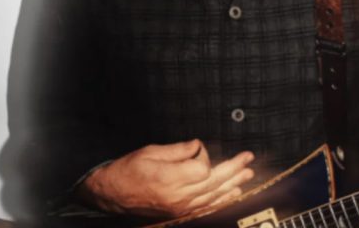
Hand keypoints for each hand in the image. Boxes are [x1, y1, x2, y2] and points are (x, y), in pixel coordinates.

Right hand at [78, 139, 254, 217]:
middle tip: (248, 158)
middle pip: (214, 182)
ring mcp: (180, 207)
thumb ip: (178, 150)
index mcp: (169, 179)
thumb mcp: (149, 152)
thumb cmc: (127, 170)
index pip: (203, 168)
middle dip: (233, 169)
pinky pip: (206, 207)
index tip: (199, 148)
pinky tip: (233, 193)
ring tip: (247, 173)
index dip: (206, 156)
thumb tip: (199, 146)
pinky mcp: (179, 213)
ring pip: (214, 196)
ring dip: (233, 184)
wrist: (111, 195)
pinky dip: (222, 200)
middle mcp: (178, 196)